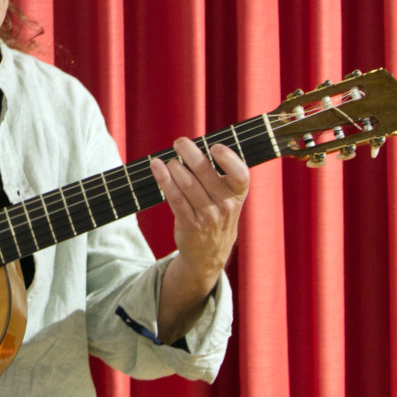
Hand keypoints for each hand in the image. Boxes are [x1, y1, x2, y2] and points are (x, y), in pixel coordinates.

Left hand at [150, 138, 249, 341]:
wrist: (209, 254)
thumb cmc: (217, 215)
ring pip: (187, 184)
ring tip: (168, 159)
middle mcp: (225, 206)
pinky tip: (156, 167)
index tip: (215, 147)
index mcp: (238, 194)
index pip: (240, 175)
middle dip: (190, 153)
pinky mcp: (189, 224)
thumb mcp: (229, 198)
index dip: (229, 159)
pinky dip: (163, 179)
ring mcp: (207, 217)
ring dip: (174, 167)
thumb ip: (219, 175)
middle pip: (206, 173)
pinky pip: (174, 198)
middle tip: (179, 142)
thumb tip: (194, 146)